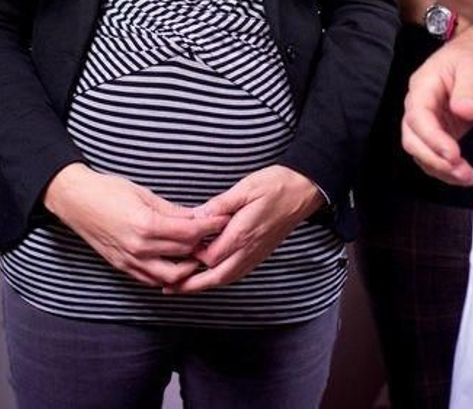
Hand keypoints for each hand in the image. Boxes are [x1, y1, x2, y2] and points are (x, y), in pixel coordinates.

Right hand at [43, 164, 228, 286]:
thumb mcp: (144, 193)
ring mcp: (130, 261)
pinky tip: (177, 265)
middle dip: (205, 246)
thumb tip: (197, 217)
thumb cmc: (108, 191)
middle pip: (185, 254)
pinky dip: (168, 276)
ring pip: (171, 276)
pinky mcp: (123, 267)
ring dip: (188, 267)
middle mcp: (140, 248)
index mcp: (146, 225)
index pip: (190, 232)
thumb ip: (172, 210)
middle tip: (217, 237)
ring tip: (198, 253)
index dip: (211, 226)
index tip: (224, 220)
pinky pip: (152, 279)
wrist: (76, 201)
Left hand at [167, 165, 323, 293]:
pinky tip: (209, 275)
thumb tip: (198, 216)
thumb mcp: (245, 188)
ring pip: (227, 278)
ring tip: (183, 287)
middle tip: (168, 288)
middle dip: (191, 285)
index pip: (209, 257)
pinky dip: (220, 278)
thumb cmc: (276, 185)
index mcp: (242, 234)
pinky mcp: (260, 253)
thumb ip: (220, 204)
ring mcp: (256, 254)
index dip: (190, 256)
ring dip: (204, 285)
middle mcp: (249, 250)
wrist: (304, 190)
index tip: (173, 251)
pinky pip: (237, 273)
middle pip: (216, 277)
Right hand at [403, 26, 472, 185]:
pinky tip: (462, 174)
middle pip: (413, 139)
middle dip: (435, 160)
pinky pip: (434, 154)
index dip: (432, 139)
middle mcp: (419, 105)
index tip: (453, 154)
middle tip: (461, 172)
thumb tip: (463, 111)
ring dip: (440, 169)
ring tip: (466, 177)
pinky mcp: (441, 130)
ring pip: (421, 151)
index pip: (418, 118)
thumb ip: (470, 88)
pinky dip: (446, 168)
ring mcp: (429, 119)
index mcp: (423, 87)